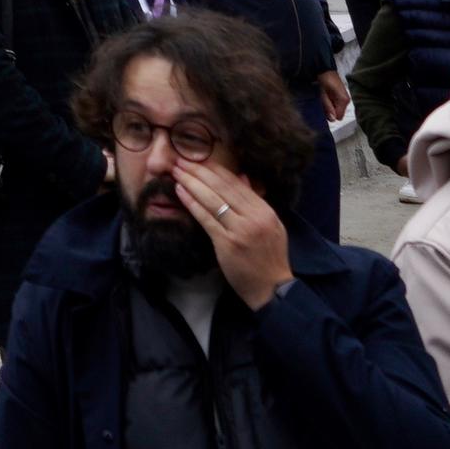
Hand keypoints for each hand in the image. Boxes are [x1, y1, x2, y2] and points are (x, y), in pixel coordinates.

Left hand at [167, 156, 295, 310]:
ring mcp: (240, 230)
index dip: (214, 169)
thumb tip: (241, 176)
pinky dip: (191, 203)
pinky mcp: (227, 244)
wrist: (273, 289)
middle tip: (180, 161)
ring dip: (191, 183)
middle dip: (198, 171)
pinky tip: (180, 193)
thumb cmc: (270, 258)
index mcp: (265, 211)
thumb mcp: (271, 225)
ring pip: (212, 199)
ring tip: (176, 172)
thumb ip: (255, 201)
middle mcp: (254, 217)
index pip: (236, 183)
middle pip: (221, 187)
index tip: (198, 159)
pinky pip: (206, 218)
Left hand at [317, 72, 352, 130]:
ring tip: (326, 97)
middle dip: (331, 110)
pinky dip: (332, 103)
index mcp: (344, 100)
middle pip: (339, 114)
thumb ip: (328, 107)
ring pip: (338, 110)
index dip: (331, 114)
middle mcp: (347, 100)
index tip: (325, 108)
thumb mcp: (323, 95)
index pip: (339, 116)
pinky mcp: (344, 97)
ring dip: (331, 106)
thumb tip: (332, 119)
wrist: (325, 70)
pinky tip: (328, 96)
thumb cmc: (324, 80)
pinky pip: (338, 105)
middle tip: (324, 101)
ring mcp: (346, 99)